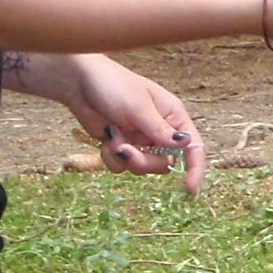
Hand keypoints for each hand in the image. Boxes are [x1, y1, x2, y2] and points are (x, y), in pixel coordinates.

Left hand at [61, 53, 208, 193]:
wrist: (78, 83)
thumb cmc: (113, 85)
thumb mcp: (138, 107)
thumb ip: (160, 130)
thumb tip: (185, 145)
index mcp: (172, 117)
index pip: (192, 147)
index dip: (194, 169)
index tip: (189, 189)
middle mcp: (159, 131)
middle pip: (163, 163)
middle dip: (143, 161)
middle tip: (125, 150)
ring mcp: (139, 140)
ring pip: (141, 167)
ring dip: (124, 157)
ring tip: (112, 138)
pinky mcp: (121, 146)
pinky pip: (121, 165)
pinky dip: (110, 156)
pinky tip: (104, 138)